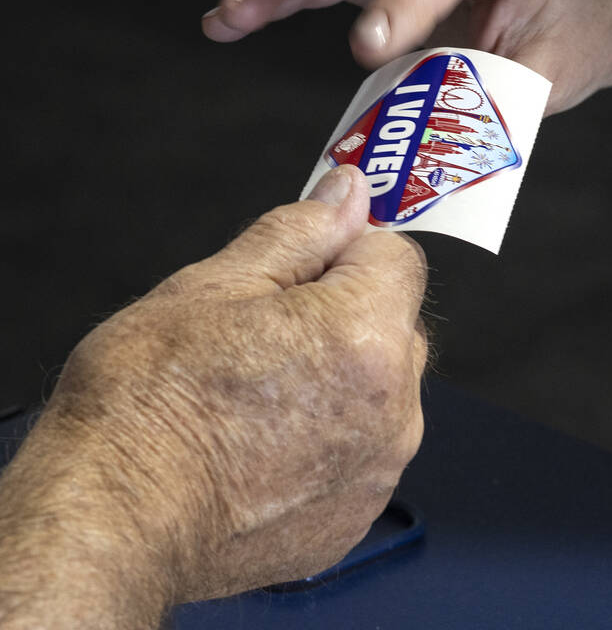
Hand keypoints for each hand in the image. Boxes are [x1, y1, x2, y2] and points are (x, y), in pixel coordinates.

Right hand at [0, 166, 426, 626]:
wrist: (112, 521)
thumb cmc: (147, 409)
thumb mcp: (213, 286)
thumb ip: (298, 232)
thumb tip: (347, 193)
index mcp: (366, 335)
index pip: (397, 257)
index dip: (344, 251)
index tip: (302, 268)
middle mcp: (394, 406)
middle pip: (396, 325)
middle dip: (345, 316)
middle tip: (264, 333)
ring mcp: (381, 467)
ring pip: (381, 392)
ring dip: (340, 383)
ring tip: (256, 398)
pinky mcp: (360, 514)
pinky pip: (363, 452)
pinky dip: (330, 443)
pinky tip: (265, 446)